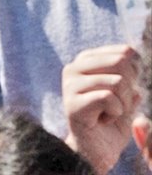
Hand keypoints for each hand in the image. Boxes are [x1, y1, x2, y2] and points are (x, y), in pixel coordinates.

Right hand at [63, 44, 140, 173]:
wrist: (96, 153)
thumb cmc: (111, 125)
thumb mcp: (126, 97)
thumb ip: (130, 77)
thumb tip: (134, 56)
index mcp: (85, 61)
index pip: (125, 52)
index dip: (135, 74)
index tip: (123, 92)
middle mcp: (73, 68)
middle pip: (121, 62)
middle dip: (130, 88)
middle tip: (116, 104)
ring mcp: (70, 85)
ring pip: (118, 82)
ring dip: (123, 104)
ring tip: (107, 114)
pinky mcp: (72, 104)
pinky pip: (109, 99)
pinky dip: (115, 113)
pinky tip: (102, 120)